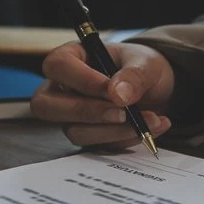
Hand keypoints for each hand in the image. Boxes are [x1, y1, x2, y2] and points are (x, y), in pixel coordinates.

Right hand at [31, 41, 174, 148]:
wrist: (156, 89)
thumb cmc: (142, 67)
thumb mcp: (145, 63)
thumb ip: (134, 75)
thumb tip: (118, 95)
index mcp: (70, 57)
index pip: (58, 66)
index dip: (82, 80)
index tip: (113, 90)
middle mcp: (62, 88)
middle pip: (47, 106)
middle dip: (87, 112)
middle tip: (124, 113)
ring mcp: (70, 116)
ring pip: (75, 131)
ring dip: (114, 131)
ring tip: (150, 120)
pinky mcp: (86, 136)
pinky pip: (97, 146)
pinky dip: (126, 139)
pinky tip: (150, 128)